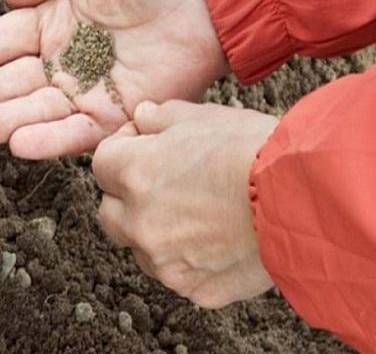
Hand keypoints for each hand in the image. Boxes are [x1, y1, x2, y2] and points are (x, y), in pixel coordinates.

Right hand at [0, 0, 226, 158]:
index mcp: (52, 24)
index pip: (0, 45)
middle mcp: (64, 63)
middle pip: (10, 84)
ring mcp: (88, 91)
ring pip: (36, 111)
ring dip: (0, 121)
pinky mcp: (118, 114)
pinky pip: (79, 131)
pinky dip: (50, 139)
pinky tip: (17, 143)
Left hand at [92, 101, 277, 307]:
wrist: (303, 198)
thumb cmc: (253, 150)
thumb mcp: (202, 117)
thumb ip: (160, 117)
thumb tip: (140, 116)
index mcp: (135, 174)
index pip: (101, 165)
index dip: (121, 151)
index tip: (143, 147)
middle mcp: (140, 223)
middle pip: (108, 213)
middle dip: (125, 199)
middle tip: (159, 186)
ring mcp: (165, 262)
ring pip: (139, 248)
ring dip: (153, 233)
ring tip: (194, 216)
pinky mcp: (194, 288)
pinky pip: (176, 275)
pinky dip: (186, 261)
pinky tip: (215, 241)